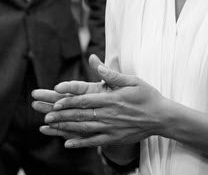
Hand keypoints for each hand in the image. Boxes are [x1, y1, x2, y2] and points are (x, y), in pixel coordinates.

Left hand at [39, 55, 170, 148]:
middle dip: (62, 115)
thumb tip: (96, 63)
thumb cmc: (148, 96)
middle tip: (45, 115)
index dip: (69, 101)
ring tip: (51, 126)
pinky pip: (94, 142)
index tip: (55, 101)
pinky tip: (67, 143)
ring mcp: (111, 128)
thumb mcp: (133, 80)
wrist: (162, 117)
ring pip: (84, 128)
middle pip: (81, 115)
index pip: (86, 100)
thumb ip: (113, 74)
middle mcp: (110, 114)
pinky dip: (80, 143)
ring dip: (66, 127)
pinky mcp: (114, 138)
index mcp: (112, 99)